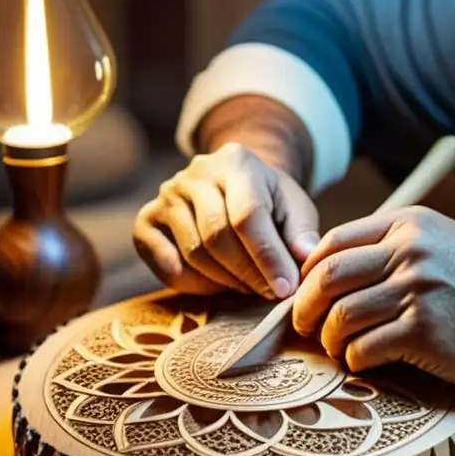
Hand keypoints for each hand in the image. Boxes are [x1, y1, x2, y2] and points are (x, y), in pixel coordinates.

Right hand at [133, 143, 319, 298]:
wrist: (234, 184)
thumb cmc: (270, 201)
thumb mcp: (295, 207)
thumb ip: (302, 231)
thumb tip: (307, 256)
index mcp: (236, 162)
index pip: (248, 215)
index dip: (267, 256)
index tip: (286, 288)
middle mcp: (195, 173)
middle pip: (216, 236)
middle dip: (248, 274)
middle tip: (270, 293)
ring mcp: (166, 195)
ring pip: (193, 253)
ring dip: (224, 281)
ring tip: (249, 286)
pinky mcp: (147, 219)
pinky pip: (166, 263)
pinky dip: (193, 284)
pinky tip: (217, 285)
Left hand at [293, 206, 454, 384]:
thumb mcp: (443, 244)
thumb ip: (395, 249)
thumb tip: (334, 271)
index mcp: (409, 225)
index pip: (334, 242)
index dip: (309, 272)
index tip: (307, 295)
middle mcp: (409, 252)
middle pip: (328, 278)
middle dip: (305, 307)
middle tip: (305, 327)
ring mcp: (416, 291)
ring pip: (341, 317)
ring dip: (330, 339)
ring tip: (339, 348)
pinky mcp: (424, 332)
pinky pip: (365, 349)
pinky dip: (355, 360)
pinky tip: (365, 363)